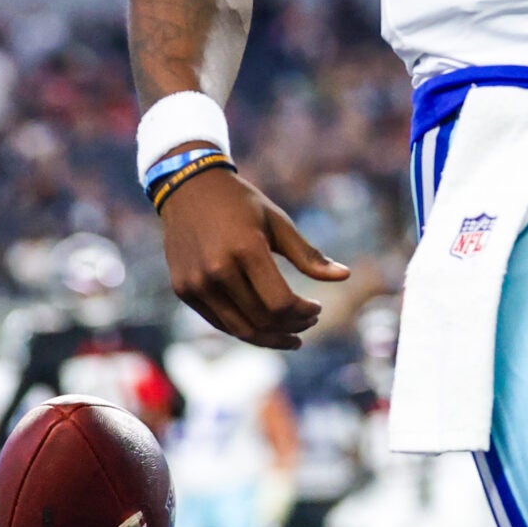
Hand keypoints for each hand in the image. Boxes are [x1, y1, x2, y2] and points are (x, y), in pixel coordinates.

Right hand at [161, 164, 349, 348]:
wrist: (188, 188)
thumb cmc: (241, 203)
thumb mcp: (278, 222)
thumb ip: (308, 255)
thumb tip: (344, 276)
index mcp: (245, 249)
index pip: (281, 303)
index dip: (304, 313)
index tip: (317, 308)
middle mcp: (217, 270)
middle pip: (263, 319)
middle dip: (292, 326)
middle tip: (309, 322)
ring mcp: (196, 283)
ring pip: (240, 329)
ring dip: (271, 338)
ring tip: (292, 336)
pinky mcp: (183, 290)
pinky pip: (220, 322)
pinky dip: (246, 329)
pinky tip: (265, 326)